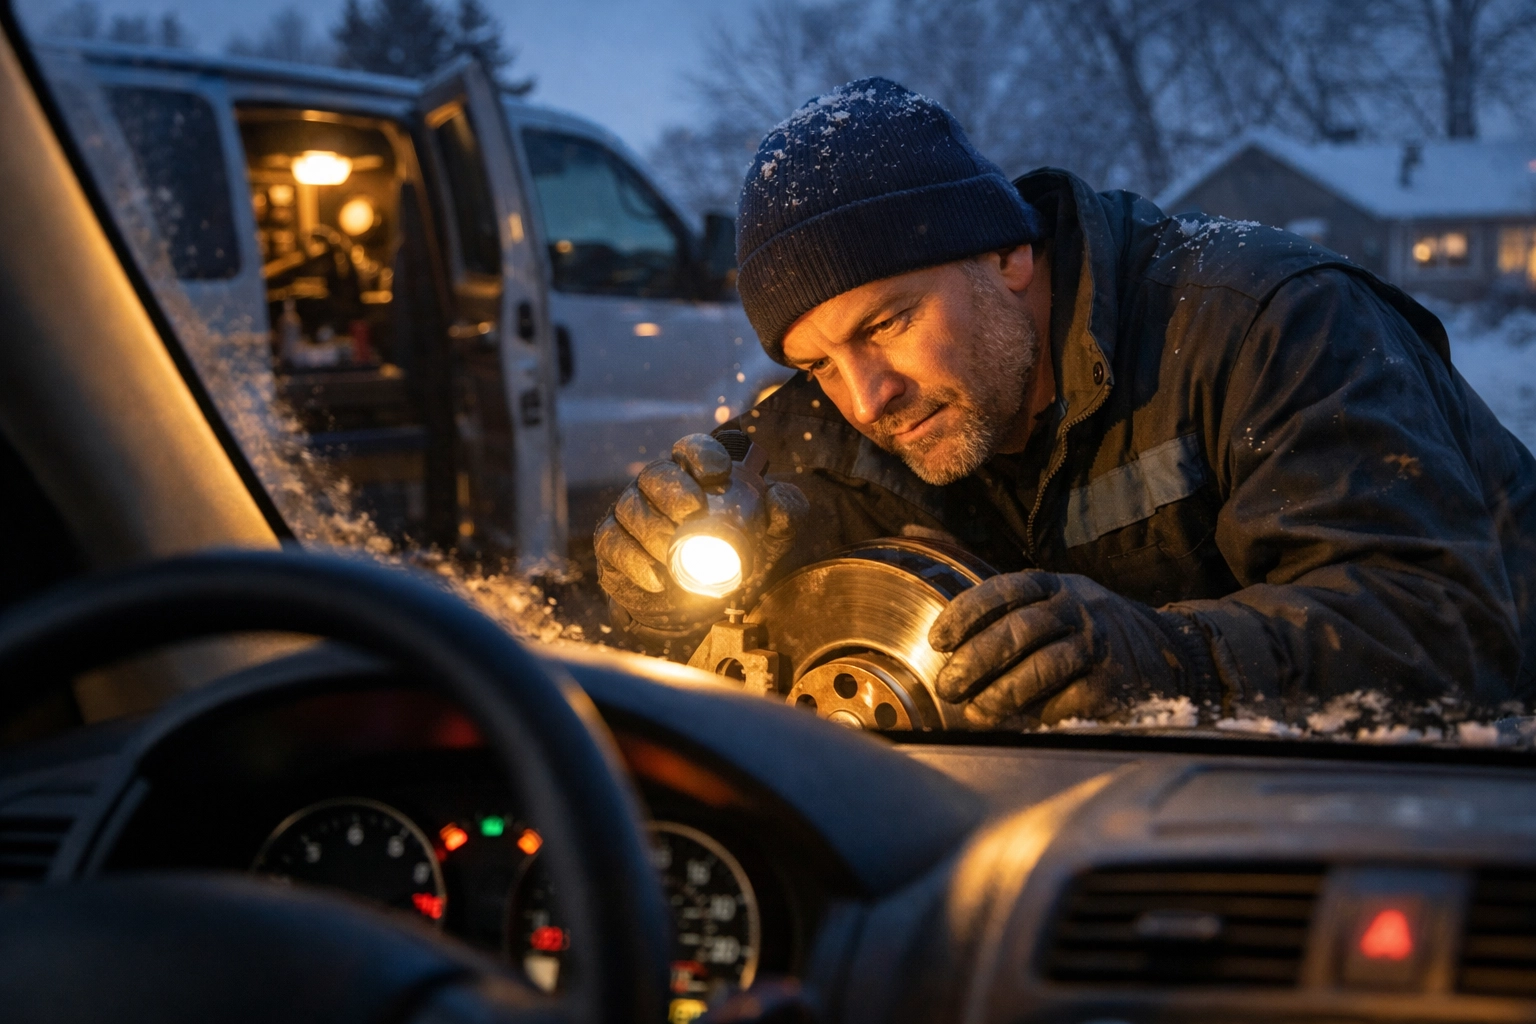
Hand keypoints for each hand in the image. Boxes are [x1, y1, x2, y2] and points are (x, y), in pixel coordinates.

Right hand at [595, 433, 806, 639]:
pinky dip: (633, 560)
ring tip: (672, 553)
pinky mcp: (611, 546)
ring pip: (631, 508)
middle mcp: (658, 488)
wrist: (693, 610)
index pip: (691, 450)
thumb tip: (777, 498)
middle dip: (672, 489)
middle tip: (692, 511)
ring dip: (653, 529)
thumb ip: (785, 514)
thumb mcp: (769, 540)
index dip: (701, 454)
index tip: (718, 474)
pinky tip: (656, 578)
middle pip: (655, 474)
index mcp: (694, 476)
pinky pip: (612, 543)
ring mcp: (631, 515)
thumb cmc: (731, 561)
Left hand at [928, 571, 1212, 726]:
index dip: (968, 612)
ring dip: (1004, 692)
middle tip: (947, 685)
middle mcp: (1077, 608)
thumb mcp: (1041, 589)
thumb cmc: (1081, 620)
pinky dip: (1040, 712)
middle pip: (1022, 630)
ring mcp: (1098, 645)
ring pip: (1045, 667)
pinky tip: (1017, 723)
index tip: (938, 639)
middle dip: (978, 660)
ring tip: (974, 712)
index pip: (1006, 589)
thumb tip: (912, 533)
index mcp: (1052, 584)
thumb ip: (978, 570)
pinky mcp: (1114, 683)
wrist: (1165, 650)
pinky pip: (1072, 698)